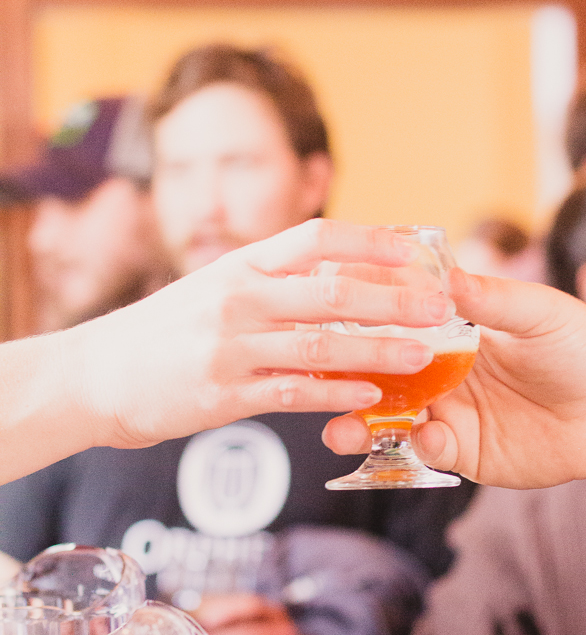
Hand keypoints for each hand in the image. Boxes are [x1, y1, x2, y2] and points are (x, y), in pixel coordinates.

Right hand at [61, 219, 453, 450]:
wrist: (96, 375)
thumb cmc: (166, 331)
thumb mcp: (216, 287)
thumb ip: (274, 282)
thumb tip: (343, 274)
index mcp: (241, 264)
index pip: (316, 238)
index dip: (372, 241)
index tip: (418, 248)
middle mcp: (237, 298)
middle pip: (330, 290)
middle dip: (393, 299)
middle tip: (440, 307)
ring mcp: (228, 346)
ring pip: (319, 344)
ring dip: (378, 350)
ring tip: (425, 355)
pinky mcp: (221, 394)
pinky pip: (291, 393)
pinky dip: (336, 394)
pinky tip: (373, 396)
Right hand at [323, 269, 585, 489]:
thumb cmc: (584, 347)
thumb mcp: (536, 312)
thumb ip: (487, 298)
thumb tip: (440, 272)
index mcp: (455, 333)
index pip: (396, 325)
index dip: (364, 324)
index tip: (330, 318)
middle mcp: (443, 373)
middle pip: (381, 376)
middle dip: (347, 381)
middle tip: (320, 382)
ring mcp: (451, 415)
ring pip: (391, 421)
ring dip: (363, 425)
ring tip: (341, 430)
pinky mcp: (466, 453)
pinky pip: (427, 452)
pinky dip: (418, 447)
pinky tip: (428, 439)